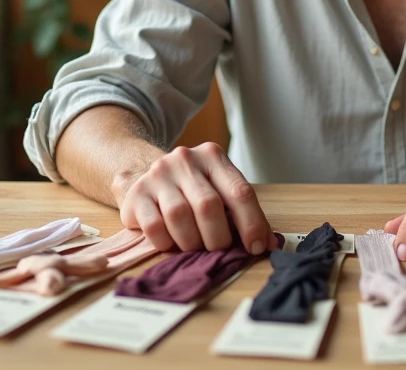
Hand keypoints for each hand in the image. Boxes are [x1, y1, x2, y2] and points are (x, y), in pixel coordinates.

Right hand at [112, 142, 277, 254]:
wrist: (143, 174)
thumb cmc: (191, 188)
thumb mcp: (219, 188)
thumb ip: (242, 212)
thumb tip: (268, 244)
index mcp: (213, 156)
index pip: (240, 192)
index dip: (252, 224)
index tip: (257, 247)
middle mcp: (185, 160)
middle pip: (209, 206)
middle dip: (219, 238)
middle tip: (220, 249)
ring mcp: (158, 174)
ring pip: (180, 217)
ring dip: (192, 242)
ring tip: (195, 246)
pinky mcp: (137, 194)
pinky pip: (154, 227)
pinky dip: (167, 242)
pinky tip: (172, 241)